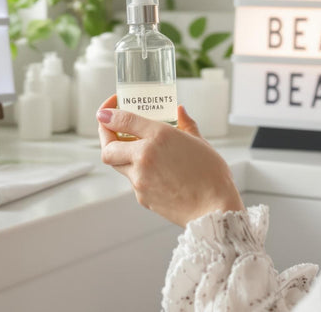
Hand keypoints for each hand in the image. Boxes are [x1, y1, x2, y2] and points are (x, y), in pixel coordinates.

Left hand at [97, 95, 244, 227]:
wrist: (215, 209)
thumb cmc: (212, 175)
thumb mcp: (200, 142)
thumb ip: (186, 124)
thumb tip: (180, 111)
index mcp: (159, 136)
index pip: (121, 120)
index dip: (108, 113)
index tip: (105, 112)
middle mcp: (144, 156)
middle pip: (107, 147)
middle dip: (105, 138)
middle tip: (112, 131)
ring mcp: (140, 178)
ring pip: (117, 165)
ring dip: (122, 156)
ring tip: (137, 150)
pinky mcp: (142, 196)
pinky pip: (133, 181)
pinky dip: (138, 173)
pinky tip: (156, 171)